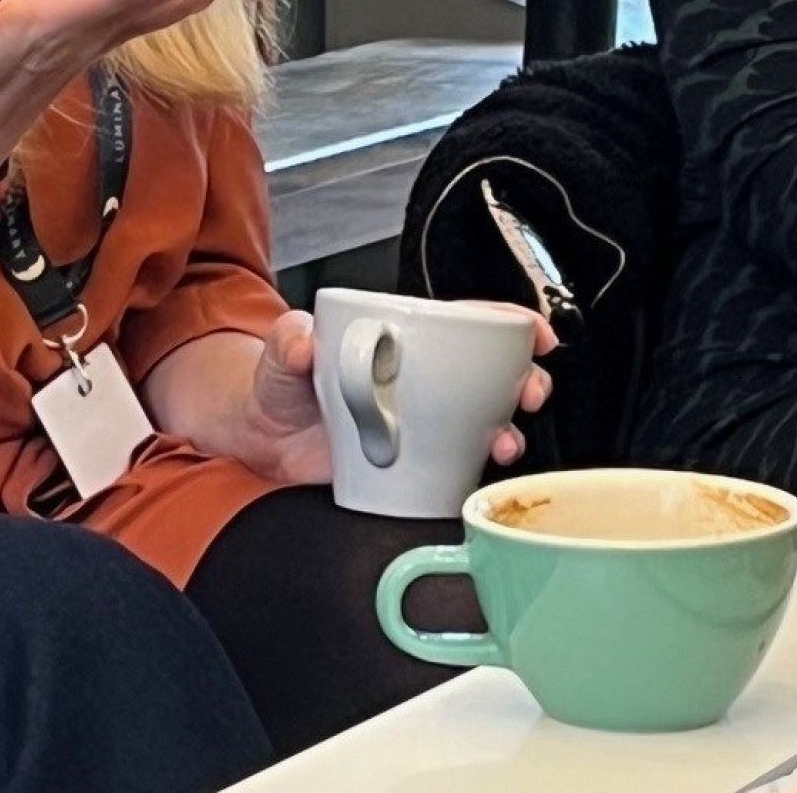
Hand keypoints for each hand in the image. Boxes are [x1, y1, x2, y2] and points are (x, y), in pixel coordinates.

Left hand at [231, 308, 558, 480]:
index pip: (465, 322)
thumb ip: (288, 341)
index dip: (508, 324)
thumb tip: (302, 340)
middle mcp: (422, 381)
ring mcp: (423, 424)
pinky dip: (480, 473)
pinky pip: (461, 468)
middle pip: (492, 373)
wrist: (263, 441)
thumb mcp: (282, 352)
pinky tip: (479, 474)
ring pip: (487, 422)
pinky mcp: (416, 466)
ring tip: (504, 441)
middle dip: (525, 379)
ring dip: (510, 430)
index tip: (533, 332)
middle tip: (529, 391)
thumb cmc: (280, 383)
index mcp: (402, 340)